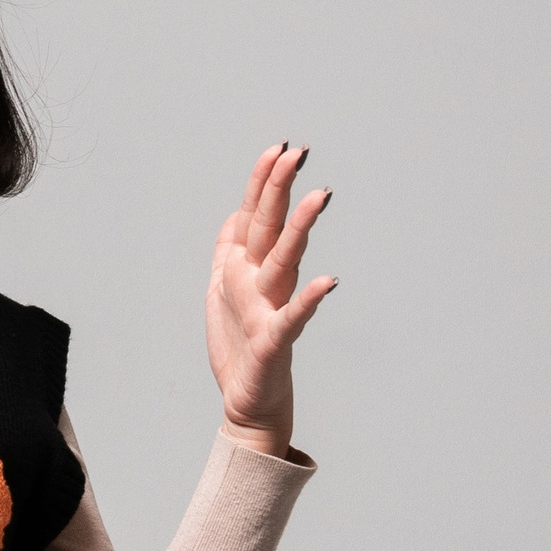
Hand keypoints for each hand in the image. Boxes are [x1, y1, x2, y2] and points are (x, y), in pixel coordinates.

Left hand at [204, 142, 336, 457]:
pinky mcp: (273, 341)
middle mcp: (263, 282)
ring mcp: (271, 308)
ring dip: (301, 229)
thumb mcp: (223, 289)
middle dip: (280, 190)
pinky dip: (308, 299)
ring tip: (320, 197)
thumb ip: (230, 250)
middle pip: (270, 228)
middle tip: (297, 153)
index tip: (279, 148)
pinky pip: (293, 317)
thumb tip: (236, 212)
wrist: (247, 401)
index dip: (263, 184)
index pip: (256, 217)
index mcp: (248, 269)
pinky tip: (327, 282)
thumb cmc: (239, 347)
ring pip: (285, 262)